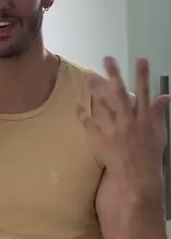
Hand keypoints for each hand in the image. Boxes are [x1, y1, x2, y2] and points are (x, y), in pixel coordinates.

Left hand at [77, 57, 170, 195]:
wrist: (137, 179)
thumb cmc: (150, 156)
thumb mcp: (159, 133)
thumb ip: (159, 113)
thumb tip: (166, 96)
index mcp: (144, 119)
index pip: (144, 92)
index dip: (143, 75)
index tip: (141, 59)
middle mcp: (129, 121)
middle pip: (120, 93)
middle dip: (114, 75)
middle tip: (108, 59)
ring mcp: (114, 130)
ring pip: (103, 105)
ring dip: (96, 90)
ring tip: (90, 76)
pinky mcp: (101, 139)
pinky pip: (90, 123)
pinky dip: (83, 114)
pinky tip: (77, 104)